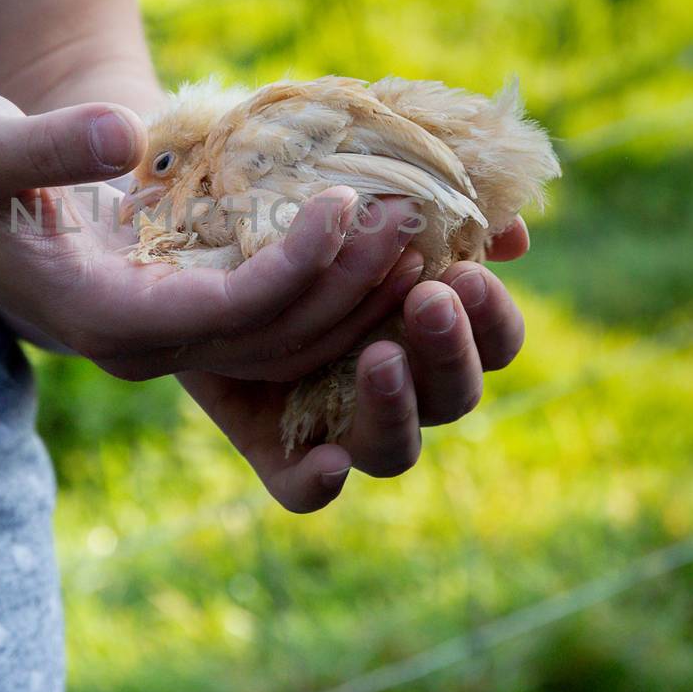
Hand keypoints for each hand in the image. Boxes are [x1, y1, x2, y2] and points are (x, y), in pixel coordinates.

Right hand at [0, 90, 433, 378]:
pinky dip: (321, 282)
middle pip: (274, 339)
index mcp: (105, 317)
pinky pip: (266, 314)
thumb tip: (123, 131)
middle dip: (348, 286)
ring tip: (413, 229)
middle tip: (414, 218)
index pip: (231, 312)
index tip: (348, 204)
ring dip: (348, 293)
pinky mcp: (174, 306)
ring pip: (280, 339)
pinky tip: (364, 231)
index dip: (298, 265)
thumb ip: (47, 145)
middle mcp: (144, 341)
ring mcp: (162, 331)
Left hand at [177, 222, 528, 512]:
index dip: (493, 318)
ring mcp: (337, 424)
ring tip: (379, 356)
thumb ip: (424, 211)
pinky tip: (328, 461)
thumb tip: (512, 237)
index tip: (467, 271)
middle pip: (455, 398)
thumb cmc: (281, 222)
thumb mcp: (348, 202)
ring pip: (392, 451)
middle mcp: (394, 386)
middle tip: (426, 298)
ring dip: (397, 406)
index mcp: (427, 330)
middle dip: (448, 350)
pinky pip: (299, 489)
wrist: (180, 255)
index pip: (494, 343)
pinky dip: (318, 484)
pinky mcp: (272, 446)